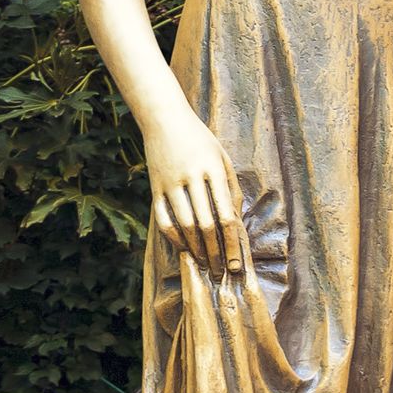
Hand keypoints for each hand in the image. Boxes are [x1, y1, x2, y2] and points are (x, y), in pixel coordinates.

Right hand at [146, 113, 246, 279]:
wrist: (165, 120)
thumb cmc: (201, 139)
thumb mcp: (222, 156)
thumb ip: (230, 186)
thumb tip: (236, 219)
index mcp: (214, 169)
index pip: (226, 214)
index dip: (232, 242)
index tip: (237, 262)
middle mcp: (191, 178)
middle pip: (205, 225)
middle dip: (216, 252)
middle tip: (223, 272)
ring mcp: (170, 184)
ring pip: (184, 226)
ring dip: (196, 250)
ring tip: (207, 265)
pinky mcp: (154, 189)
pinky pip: (162, 220)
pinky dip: (174, 237)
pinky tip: (185, 249)